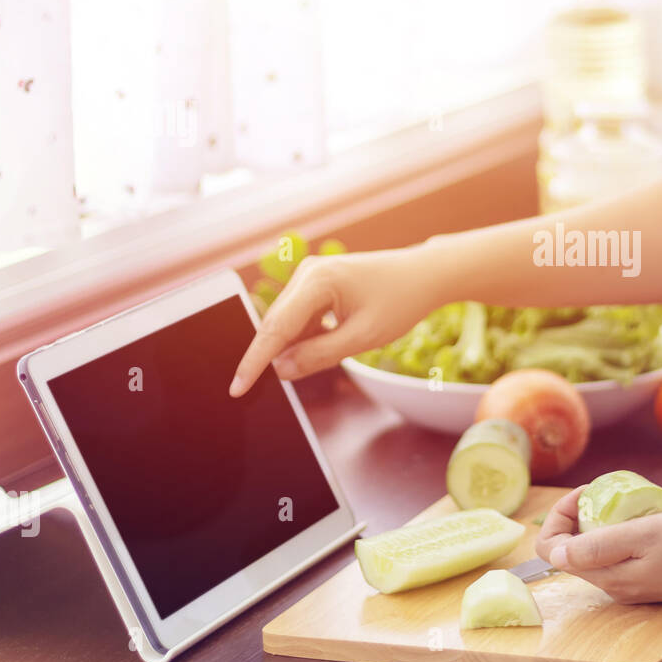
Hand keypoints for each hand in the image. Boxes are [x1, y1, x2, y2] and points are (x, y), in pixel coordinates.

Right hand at [230, 248, 434, 395]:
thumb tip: (280, 370)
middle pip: (277, 324)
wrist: (424, 275)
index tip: (237, 388)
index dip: (254, 361)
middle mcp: (307, 273)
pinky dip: (308, 337)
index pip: (276, 328)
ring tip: (342, 343)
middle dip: (274, 356)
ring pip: (288, 324)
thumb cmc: (400, 301)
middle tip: (282, 382)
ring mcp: (310, 276)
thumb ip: (319, 355)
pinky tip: (337, 338)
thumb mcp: (363, 337)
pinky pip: (301, 318)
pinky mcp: (317, 285)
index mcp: (318, 280)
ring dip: (298, 346)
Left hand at [535, 487, 661, 603]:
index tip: (585, 493)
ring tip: (627, 500)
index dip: (558, 517)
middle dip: (579, 516)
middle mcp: (616, 585)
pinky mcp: (651, 577)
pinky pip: (620, 552)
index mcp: (609, 576)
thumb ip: (599, 546)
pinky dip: (622, 530)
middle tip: (605, 492)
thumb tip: (556, 554)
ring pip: (596, 550)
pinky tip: (645, 515)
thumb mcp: (646, 534)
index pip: (552, 551)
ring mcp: (634, 583)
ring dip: (601, 521)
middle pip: (572, 549)